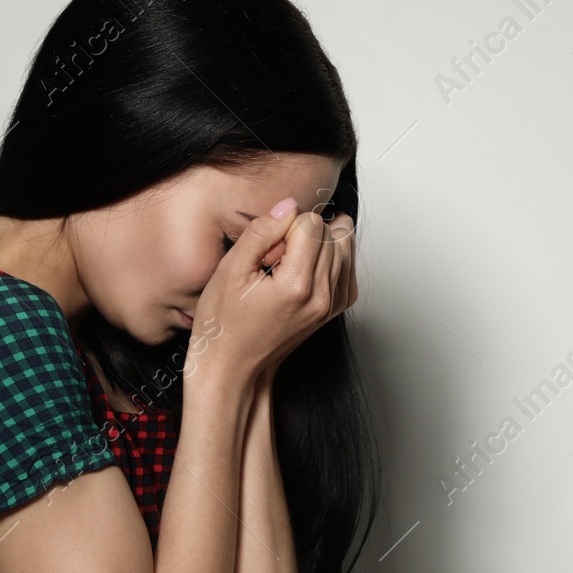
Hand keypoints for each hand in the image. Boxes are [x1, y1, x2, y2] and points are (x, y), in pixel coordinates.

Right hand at [191, 198, 357, 384]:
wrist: (234, 366)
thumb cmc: (225, 324)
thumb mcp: (230, 270)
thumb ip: (261, 232)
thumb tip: (289, 206)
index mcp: (296, 286)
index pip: (312, 223)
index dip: (287, 226)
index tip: (269, 248)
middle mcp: (322, 296)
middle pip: (332, 232)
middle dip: (304, 234)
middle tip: (275, 258)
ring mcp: (333, 305)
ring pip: (344, 245)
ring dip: (319, 244)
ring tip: (288, 264)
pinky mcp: (336, 309)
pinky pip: (348, 265)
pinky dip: (330, 258)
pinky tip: (305, 269)